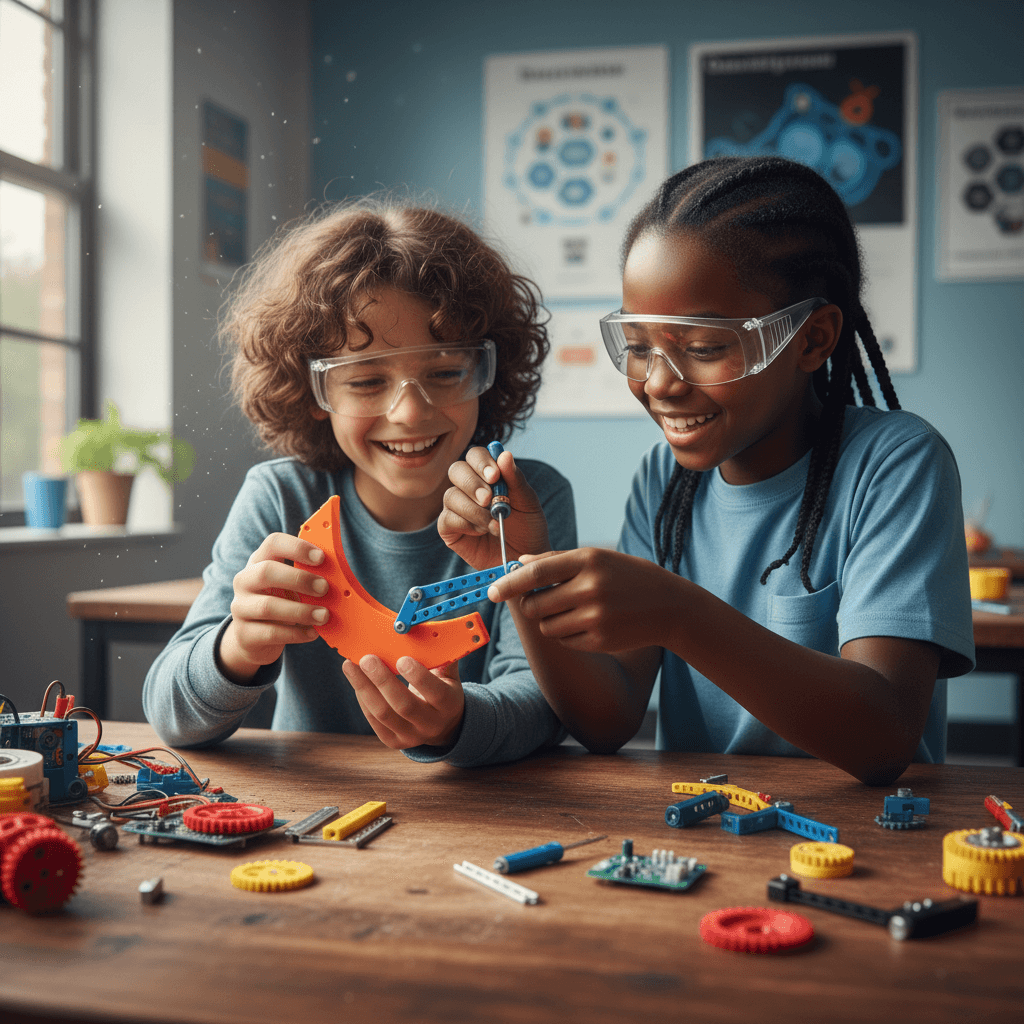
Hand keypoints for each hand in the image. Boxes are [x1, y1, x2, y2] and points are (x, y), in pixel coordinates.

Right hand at [217, 533, 329, 682]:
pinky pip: (271, 633)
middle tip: (324, 588)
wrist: (252, 637)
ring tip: (324, 615)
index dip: (298, 547)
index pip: (273, 543)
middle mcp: (244, 581)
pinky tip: (312, 632)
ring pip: (268, 606)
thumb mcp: (290, 585)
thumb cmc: (280, 603)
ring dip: (301, 611)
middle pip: (266, 571)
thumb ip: (308, 575)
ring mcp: (240, 608)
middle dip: (299, 579)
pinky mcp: (244, 634)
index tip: (321, 558)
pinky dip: (296, 633)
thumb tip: (340, 573)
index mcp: (259, 561)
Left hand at [342, 655, 464, 748]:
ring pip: (383, 713)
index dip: (418, 677)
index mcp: (449, 704)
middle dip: (382, 680)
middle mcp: (431, 724)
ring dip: (364, 687)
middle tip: (367, 658)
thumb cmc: (442, 689)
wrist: (442, 724)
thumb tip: (429, 630)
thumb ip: (441, 657)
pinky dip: (362, 697)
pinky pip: (373, 719)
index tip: (401, 658)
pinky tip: (356, 679)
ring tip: (351, 665)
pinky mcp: (392, 740)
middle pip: (404, 705)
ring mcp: (411, 736)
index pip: (435, 692)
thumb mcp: (449, 675)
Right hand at [439, 446, 549, 569]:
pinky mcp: (449, 529)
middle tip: (489, 500)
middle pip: (457, 470)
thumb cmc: (527, 529)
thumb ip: (516, 479)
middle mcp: (468, 488)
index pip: (475, 456)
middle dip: (472, 484)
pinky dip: (466, 524)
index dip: (482, 462)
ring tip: (494, 524)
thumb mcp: (528, 503)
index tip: (495, 476)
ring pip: (451, 496)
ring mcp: (456, 508)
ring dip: (474, 510)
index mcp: (487, 475)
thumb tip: (504, 454)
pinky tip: (482, 531)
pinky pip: (447, 519)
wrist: (525, 559)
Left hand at [487, 547, 682, 653]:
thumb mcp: (597, 558)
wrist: (669, 606)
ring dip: (548, 620)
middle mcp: (590, 588)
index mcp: (588, 561)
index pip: (536, 573)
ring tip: (570, 610)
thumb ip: (557, 560)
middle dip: (529, 605)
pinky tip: (586, 623)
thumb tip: (519, 563)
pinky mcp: (599, 641)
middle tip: (540, 600)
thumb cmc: (627, 576)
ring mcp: (596, 617)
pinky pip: (563, 640)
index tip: (492, 590)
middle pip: (534, 604)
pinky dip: (566, 634)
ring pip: (546, 625)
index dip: (509, 583)